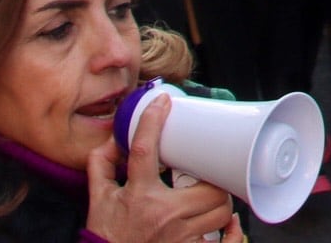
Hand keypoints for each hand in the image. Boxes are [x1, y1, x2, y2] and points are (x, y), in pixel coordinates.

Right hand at [85, 93, 240, 242]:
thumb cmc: (107, 235)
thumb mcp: (99, 199)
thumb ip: (101, 166)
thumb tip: (112, 140)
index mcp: (139, 196)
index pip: (146, 151)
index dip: (153, 122)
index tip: (164, 102)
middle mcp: (164, 216)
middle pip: (208, 187)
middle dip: (211, 179)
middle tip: (204, 176)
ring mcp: (180, 238)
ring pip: (220, 212)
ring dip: (220, 203)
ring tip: (210, 197)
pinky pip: (224, 242)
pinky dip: (231, 232)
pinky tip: (230, 224)